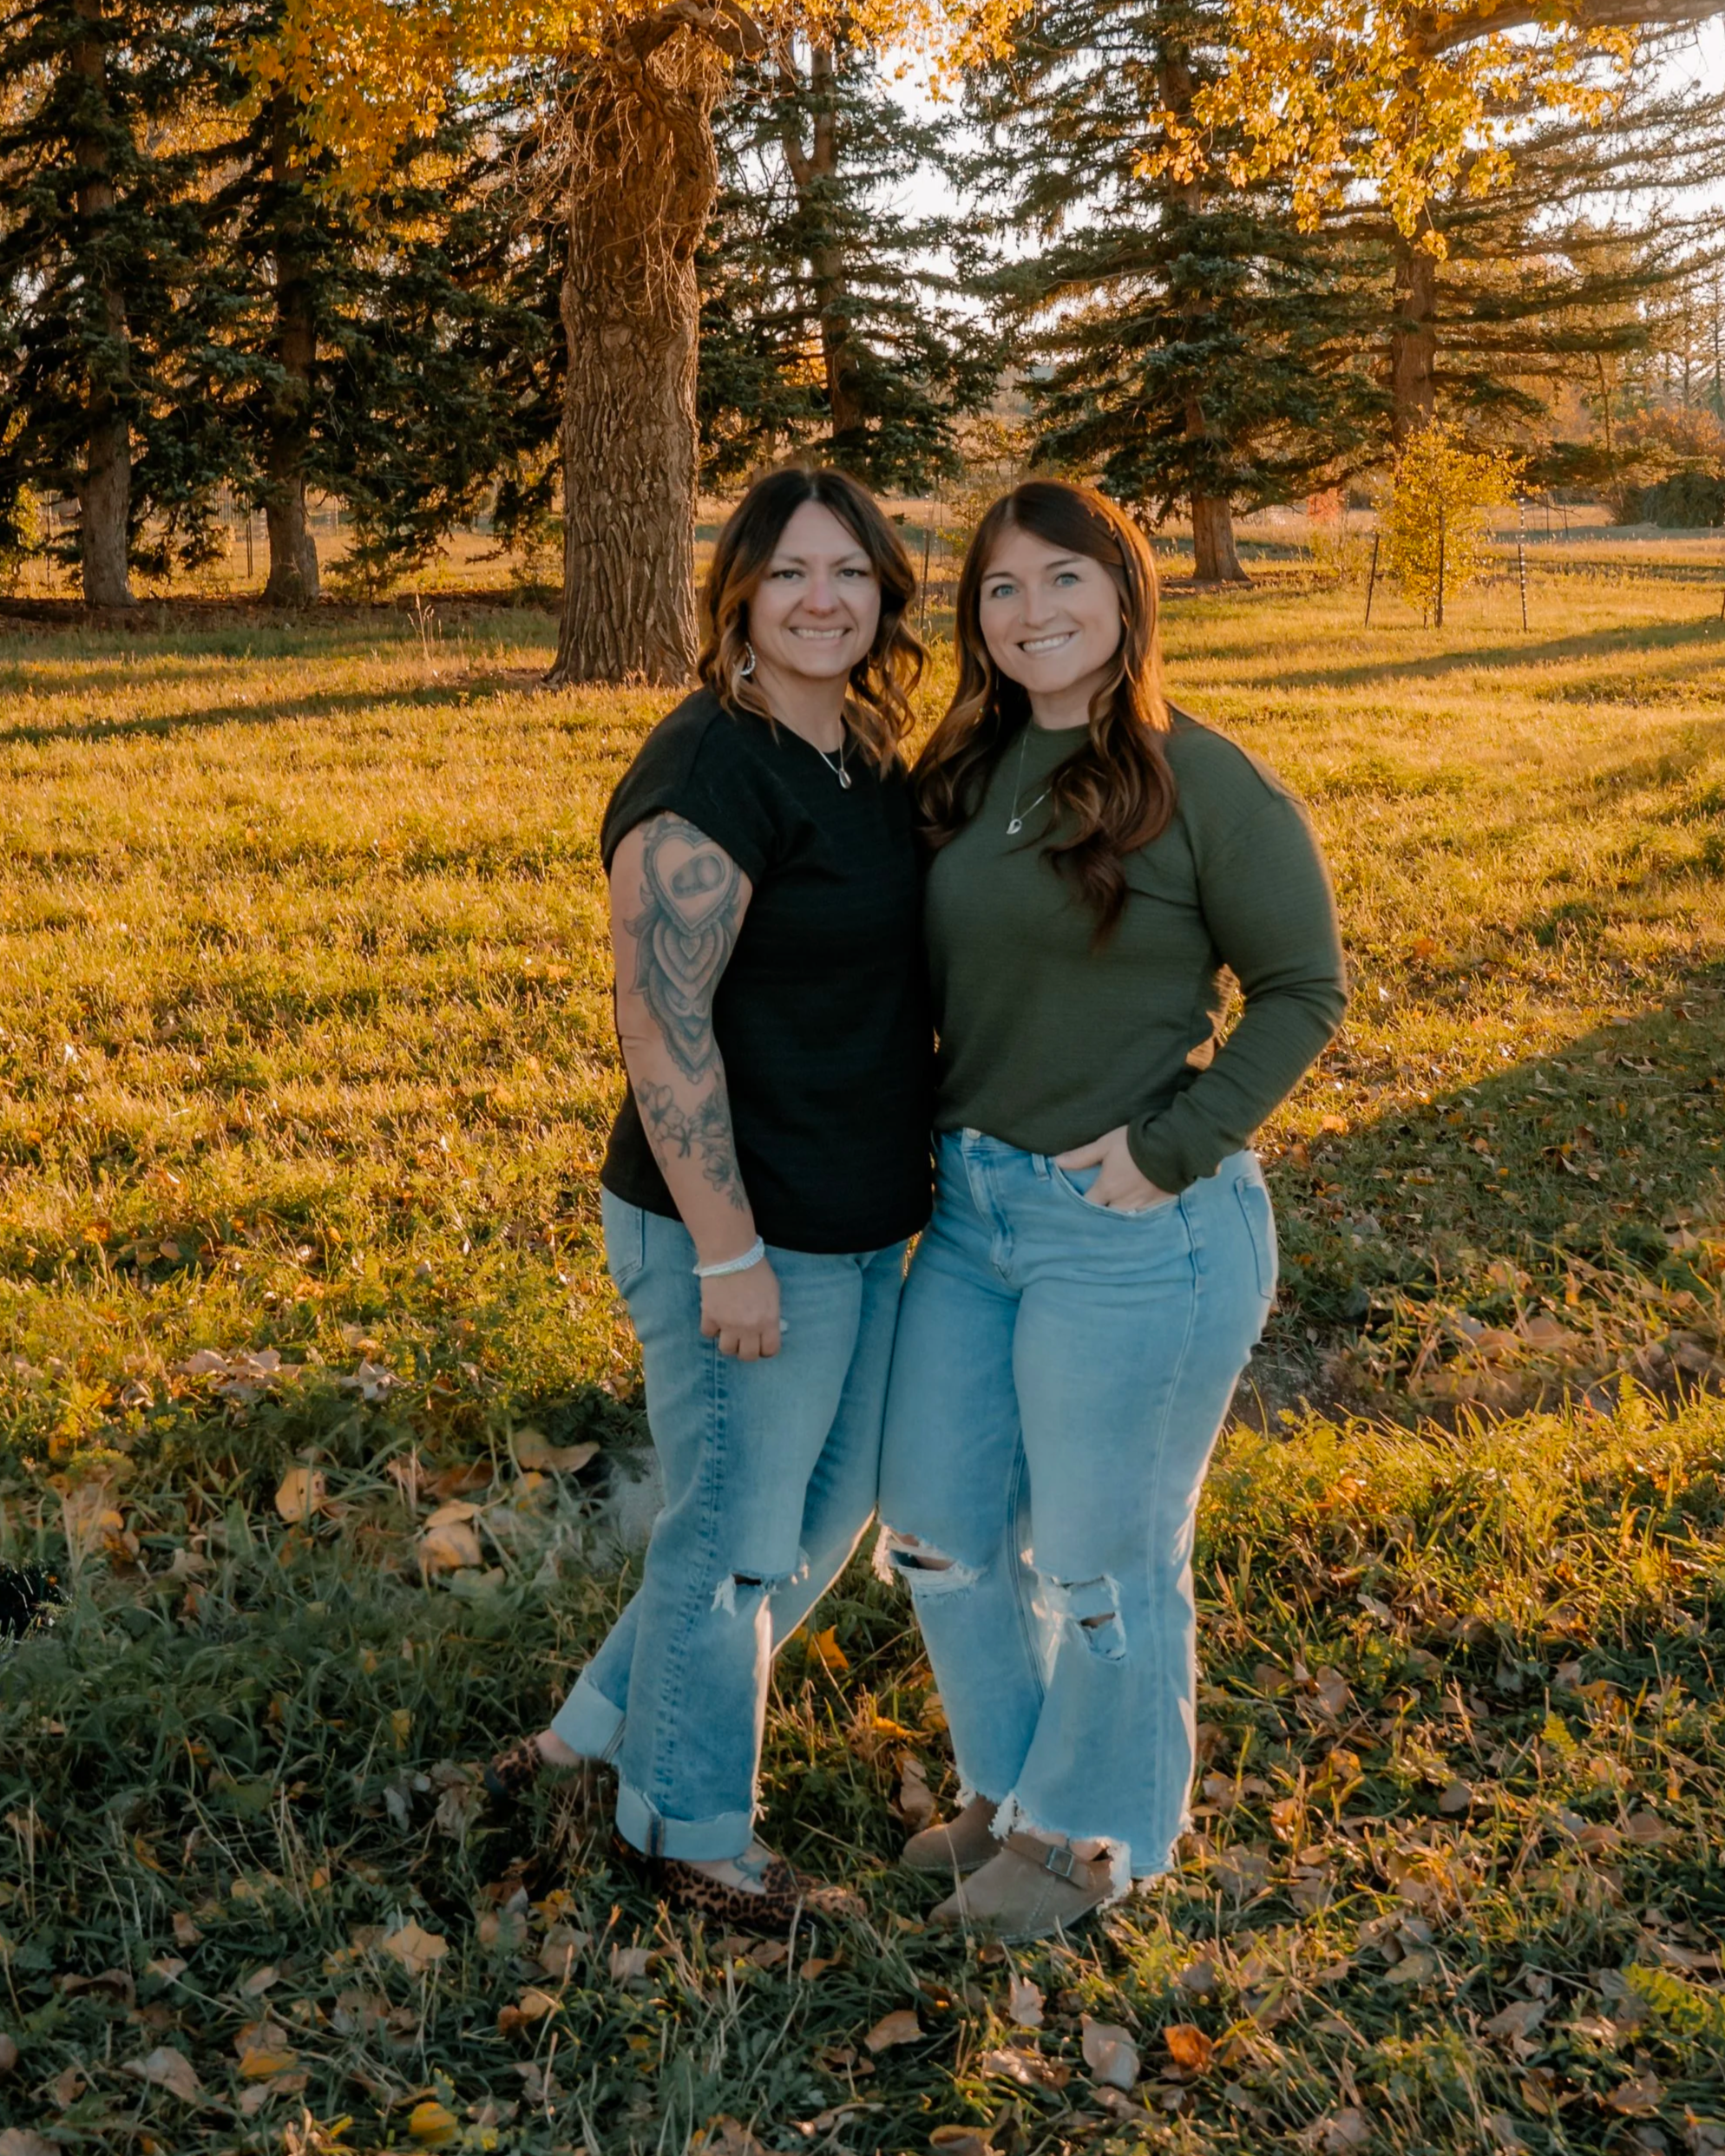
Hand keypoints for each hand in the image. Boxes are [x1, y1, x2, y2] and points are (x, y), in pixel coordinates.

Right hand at [700, 1256, 781, 1359]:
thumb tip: (767, 1326)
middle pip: (747, 1356)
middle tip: (744, 1342)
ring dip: (728, 1343)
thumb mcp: (773, 1293)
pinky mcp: (709, 1316)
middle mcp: (749, 1327)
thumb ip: (771, 1313)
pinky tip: (715, 1319)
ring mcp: (727, 1324)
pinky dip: (711, 1329)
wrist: (731, 1255)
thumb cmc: (757, 1270)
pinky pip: (708, 1334)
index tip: (762, 1346)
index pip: (770, 1350)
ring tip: (728, 1333)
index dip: (766, 1350)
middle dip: (747, 1351)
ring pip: (726, 1350)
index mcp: (768, 1321)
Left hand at [1054, 1126, 1174, 1212]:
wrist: (1174, 1144)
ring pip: (1125, 1217)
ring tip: (1114, 1211)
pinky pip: (1144, 1214)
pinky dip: (1137, 1212)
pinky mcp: (1159, 1203)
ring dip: (1118, 1215)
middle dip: (1100, 1215)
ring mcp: (1143, 1204)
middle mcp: (1123, 1201)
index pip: (1087, 1205)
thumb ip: (1082, 1156)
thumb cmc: (1136, 1142)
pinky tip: (1135, 1208)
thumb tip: (1057, 1163)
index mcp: (1107, 1188)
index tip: (1074, 1204)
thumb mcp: (1106, 1145)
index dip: (1080, 1205)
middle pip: (1106, 1216)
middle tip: (1094, 1212)